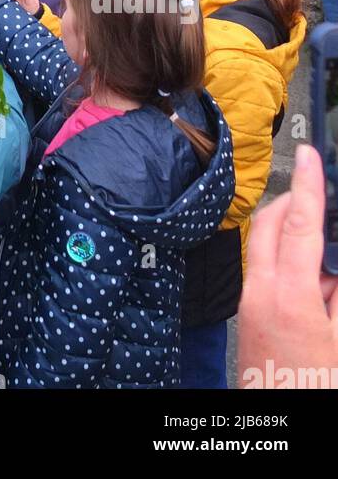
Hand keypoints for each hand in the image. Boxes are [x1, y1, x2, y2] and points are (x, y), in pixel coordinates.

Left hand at [237, 144, 337, 387]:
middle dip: (296, 203)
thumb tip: (336, 261)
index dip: (308, 184)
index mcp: (288, 296)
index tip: (310, 153)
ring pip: (266, 246)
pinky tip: (317, 287)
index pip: (299, 224)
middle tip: (322, 198)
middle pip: (271, 225)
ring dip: (293, 235)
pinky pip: (265, 271)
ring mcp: (250, 303)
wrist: (281, 425)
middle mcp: (260, 292)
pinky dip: (288, 262)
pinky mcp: (248, 314)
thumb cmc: (315, 386)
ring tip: (327, 259)